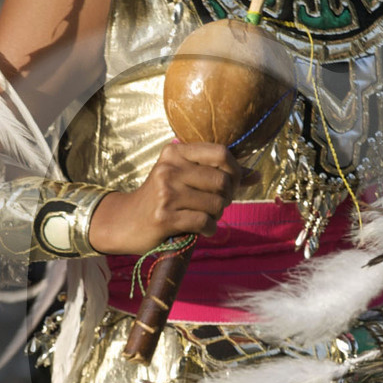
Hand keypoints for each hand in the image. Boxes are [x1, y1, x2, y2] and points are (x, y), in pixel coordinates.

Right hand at [89, 141, 243, 255]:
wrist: (126, 222)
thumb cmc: (161, 198)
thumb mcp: (184, 177)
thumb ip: (219, 173)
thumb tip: (256, 175)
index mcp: (175, 152)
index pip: (220, 152)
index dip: (235, 170)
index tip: (231, 183)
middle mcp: (169, 169)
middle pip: (222, 180)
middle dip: (227, 197)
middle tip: (217, 205)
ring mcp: (166, 193)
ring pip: (216, 203)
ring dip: (217, 215)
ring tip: (206, 216)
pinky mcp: (164, 217)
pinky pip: (204, 222)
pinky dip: (210, 229)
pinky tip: (203, 230)